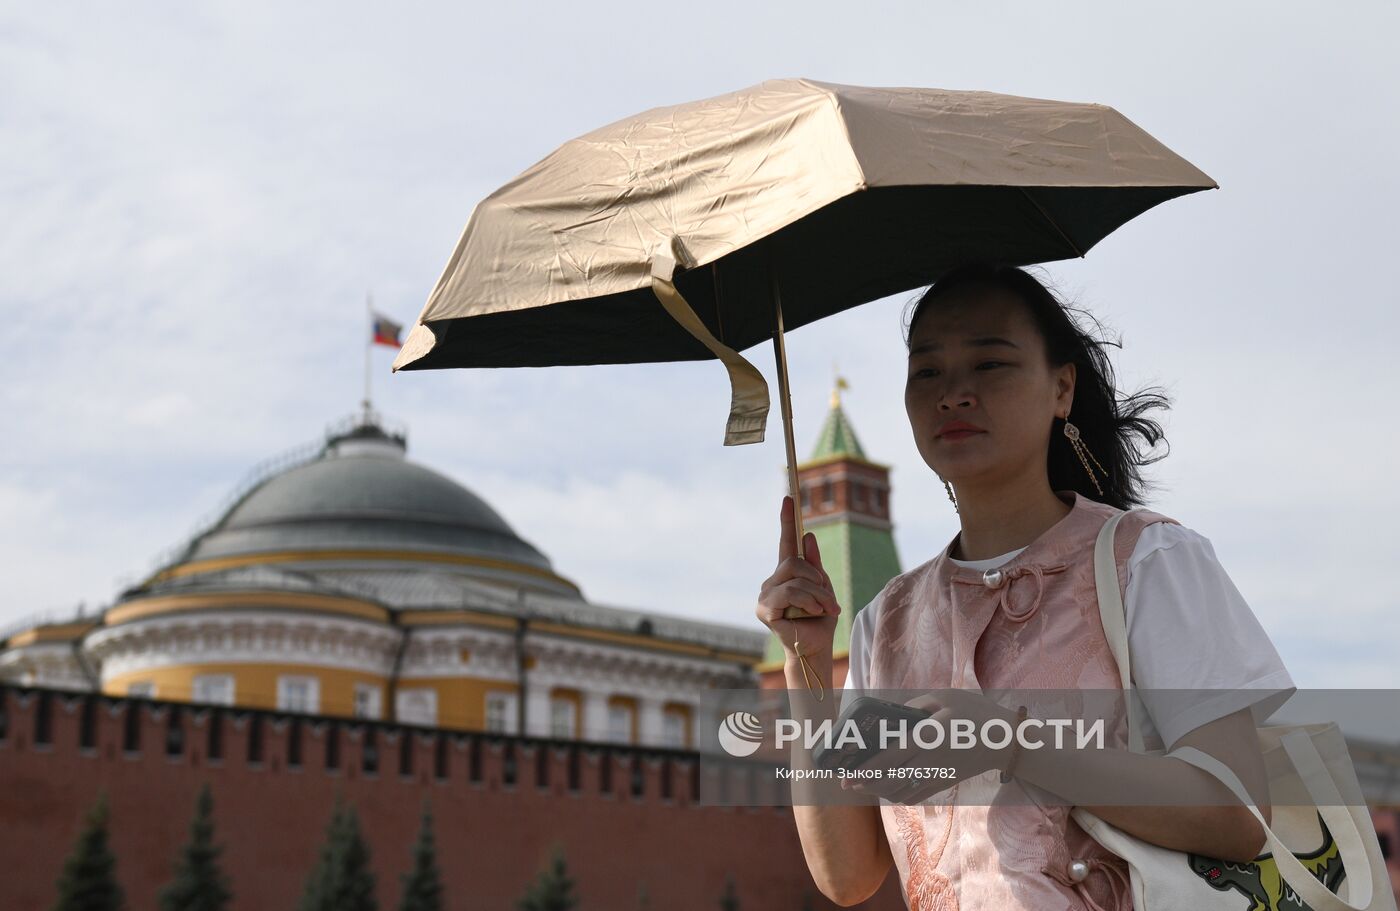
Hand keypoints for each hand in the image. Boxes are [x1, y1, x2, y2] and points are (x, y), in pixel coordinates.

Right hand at [755, 495, 840, 660]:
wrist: (817, 647)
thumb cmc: (820, 619)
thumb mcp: (824, 587)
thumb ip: (815, 564)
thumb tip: (807, 535)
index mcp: (786, 574)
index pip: (785, 541)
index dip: (786, 519)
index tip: (788, 497)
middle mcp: (772, 581)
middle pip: (794, 561)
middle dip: (817, 579)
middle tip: (829, 601)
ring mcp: (765, 594)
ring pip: (795, 578)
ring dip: (817, 594)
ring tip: (825, 609)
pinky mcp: (764, 609)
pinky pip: (790, 593)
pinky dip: (808, 602)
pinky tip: (813, 613)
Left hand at [842, 690, 1021, 802]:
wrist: (1006, 740)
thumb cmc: (974, 712)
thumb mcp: (944, 697)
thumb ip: (915, 705)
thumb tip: (891, 716)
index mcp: (929, 737)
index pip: (891, 757)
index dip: (867, 769)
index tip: (849, 775)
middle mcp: (932, 760)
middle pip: (891, 779)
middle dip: (867, 783)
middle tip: (849, 782)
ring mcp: (940, 775)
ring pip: (903, 792)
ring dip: (881, 791)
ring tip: (866, 784)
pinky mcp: (947, 783)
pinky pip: (918, 796)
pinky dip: (900, 796)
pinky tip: (890, 789)